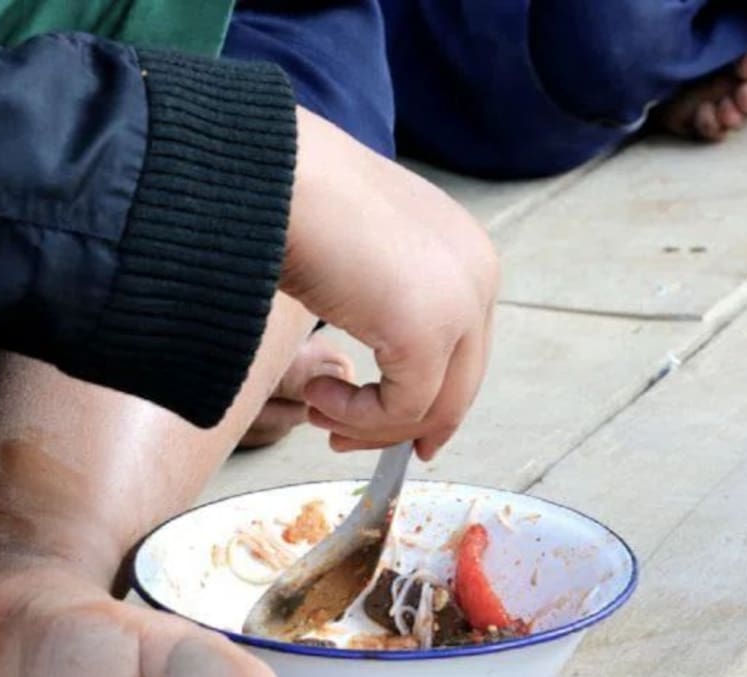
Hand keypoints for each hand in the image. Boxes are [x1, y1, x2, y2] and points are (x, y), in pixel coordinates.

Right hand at [281, 108, 498, 460]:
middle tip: (338, 437)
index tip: (379, 425)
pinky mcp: (427, 332)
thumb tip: (388, 376)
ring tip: (316, 410)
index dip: (425, 401)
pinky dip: (355, 417)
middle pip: (458, 387)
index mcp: (466, 252)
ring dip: (368, 424)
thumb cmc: (295, 200)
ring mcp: (459, 304)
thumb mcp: (361, 255)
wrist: (269, 170)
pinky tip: (316, 395)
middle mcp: (477, 276)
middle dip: (397, 425)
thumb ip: (386, 303)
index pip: (464, 351)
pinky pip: (400, 409)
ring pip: (433, 407)